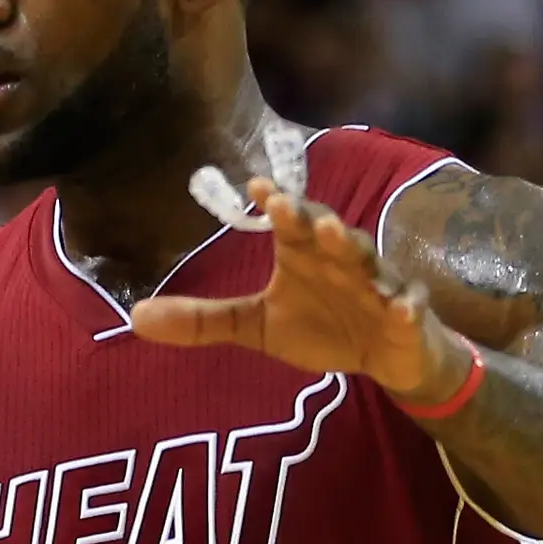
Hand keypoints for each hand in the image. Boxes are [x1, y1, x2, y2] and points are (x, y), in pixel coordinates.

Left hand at [130, 174, 468, 407]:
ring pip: (367, 260)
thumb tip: (135, 317)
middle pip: (326, 231)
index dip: (275, 205)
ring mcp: (376, 284)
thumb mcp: (258, 327)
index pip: (288, 223)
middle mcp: (340, 260)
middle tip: (289, 207)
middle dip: (310, 218)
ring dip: (353, 247)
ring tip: (337, 236)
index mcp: (304, 255)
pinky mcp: (406, 314)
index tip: (255, 187)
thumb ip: (204, 320)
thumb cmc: (322, 328)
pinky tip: (401, 310)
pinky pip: (407, 308)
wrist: (386, 356)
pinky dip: (405, 307)